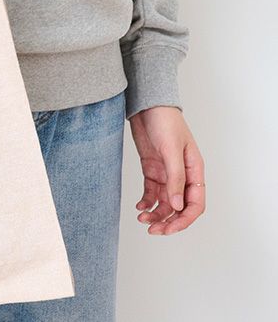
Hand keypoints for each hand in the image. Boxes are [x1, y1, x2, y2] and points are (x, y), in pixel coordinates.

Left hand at [129, 106, 205, 234]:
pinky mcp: (152, 168)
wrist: (147, 104)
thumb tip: (177, 206)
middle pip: (179, 207)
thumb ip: (175, 178)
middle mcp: (182, 175)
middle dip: (168, 221)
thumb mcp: (171, 149)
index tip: (168, 228)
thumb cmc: (165, 121)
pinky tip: (139, 207)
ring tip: (142, 219)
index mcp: (195, 171)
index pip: (195, 204)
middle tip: (152, 230)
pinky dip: (146, 202)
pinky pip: (152, 192)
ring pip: (164, 202)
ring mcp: (167, 172)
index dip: (184, 219)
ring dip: (155, 213)